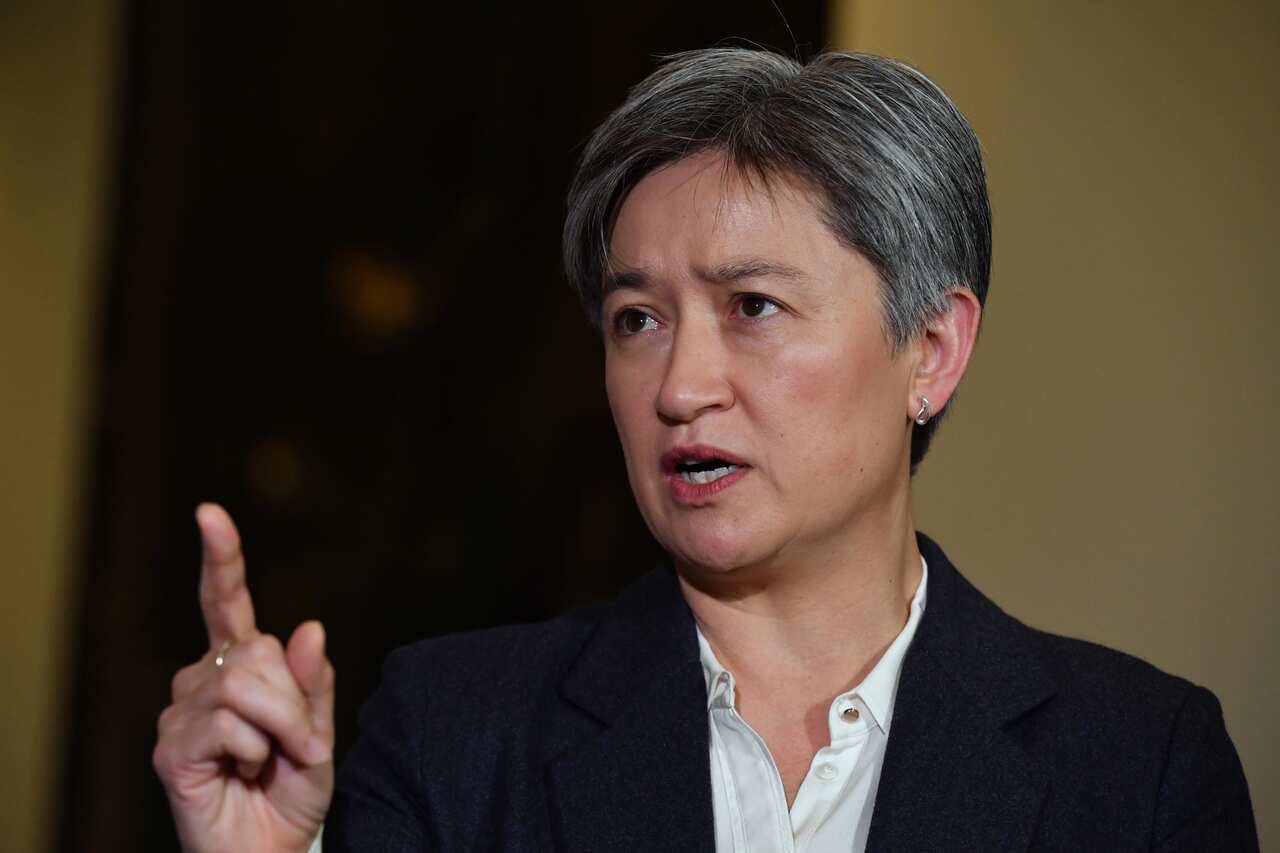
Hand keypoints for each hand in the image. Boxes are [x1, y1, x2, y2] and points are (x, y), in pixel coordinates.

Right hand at [154, 503, 334, 852]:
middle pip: (256, 649)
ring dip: (282, 726)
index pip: (224, 601)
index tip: (209, 514)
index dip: (220, 558)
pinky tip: (243, 772)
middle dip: (295, 698)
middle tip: (302, 743)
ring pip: (244, 684)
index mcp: (239, 664)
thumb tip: (308, 625)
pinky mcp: (171, 748)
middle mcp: (202, 679)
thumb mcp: (320, 729)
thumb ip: (313, 680)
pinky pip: (226, 724)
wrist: (275, 848)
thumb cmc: (293, 788)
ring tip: (276, 760)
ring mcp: (181, 712)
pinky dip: (255, 749)